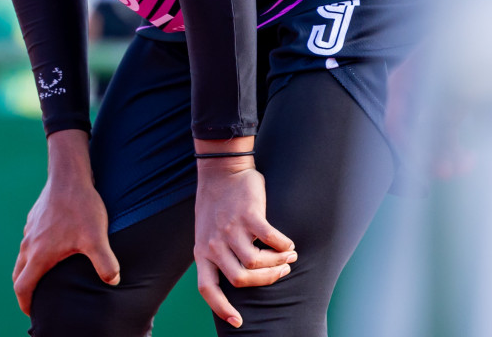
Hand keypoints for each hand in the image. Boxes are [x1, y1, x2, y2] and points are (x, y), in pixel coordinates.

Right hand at [12, 131, 119, 315]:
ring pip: (22, 258)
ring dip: (29, 271)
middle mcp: (29, 244)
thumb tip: (113, 281)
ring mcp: (30, 231)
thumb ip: (105, 263)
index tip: (33, 313)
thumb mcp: (96, 237)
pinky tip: (52, 250)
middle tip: (37, 301)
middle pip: (18, 275)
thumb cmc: (81, 207)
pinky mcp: (34, 219)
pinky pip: (29, 242)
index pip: (22, 287)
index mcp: (38, 255)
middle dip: (25, 291)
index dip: (26, 304)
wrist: (69, 175)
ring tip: (45, 278)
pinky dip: (34, 253)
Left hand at [194, 153, 295, 327]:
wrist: (220, 170)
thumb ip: (217, 253)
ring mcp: (230, 229)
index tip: (238, 322)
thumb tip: (239, 276)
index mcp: (202, 251)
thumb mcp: (206, 232)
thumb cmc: (217, 204)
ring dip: (277, 263)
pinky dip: (283, 245)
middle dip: (266, 280)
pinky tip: (288, 244)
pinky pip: (270, 239)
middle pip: (240, 279)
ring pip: (256, 263)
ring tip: (288, 256)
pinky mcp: (247, 214)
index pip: (207, 289)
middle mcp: (213, 243)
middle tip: (282, 271)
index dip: (222, 308)